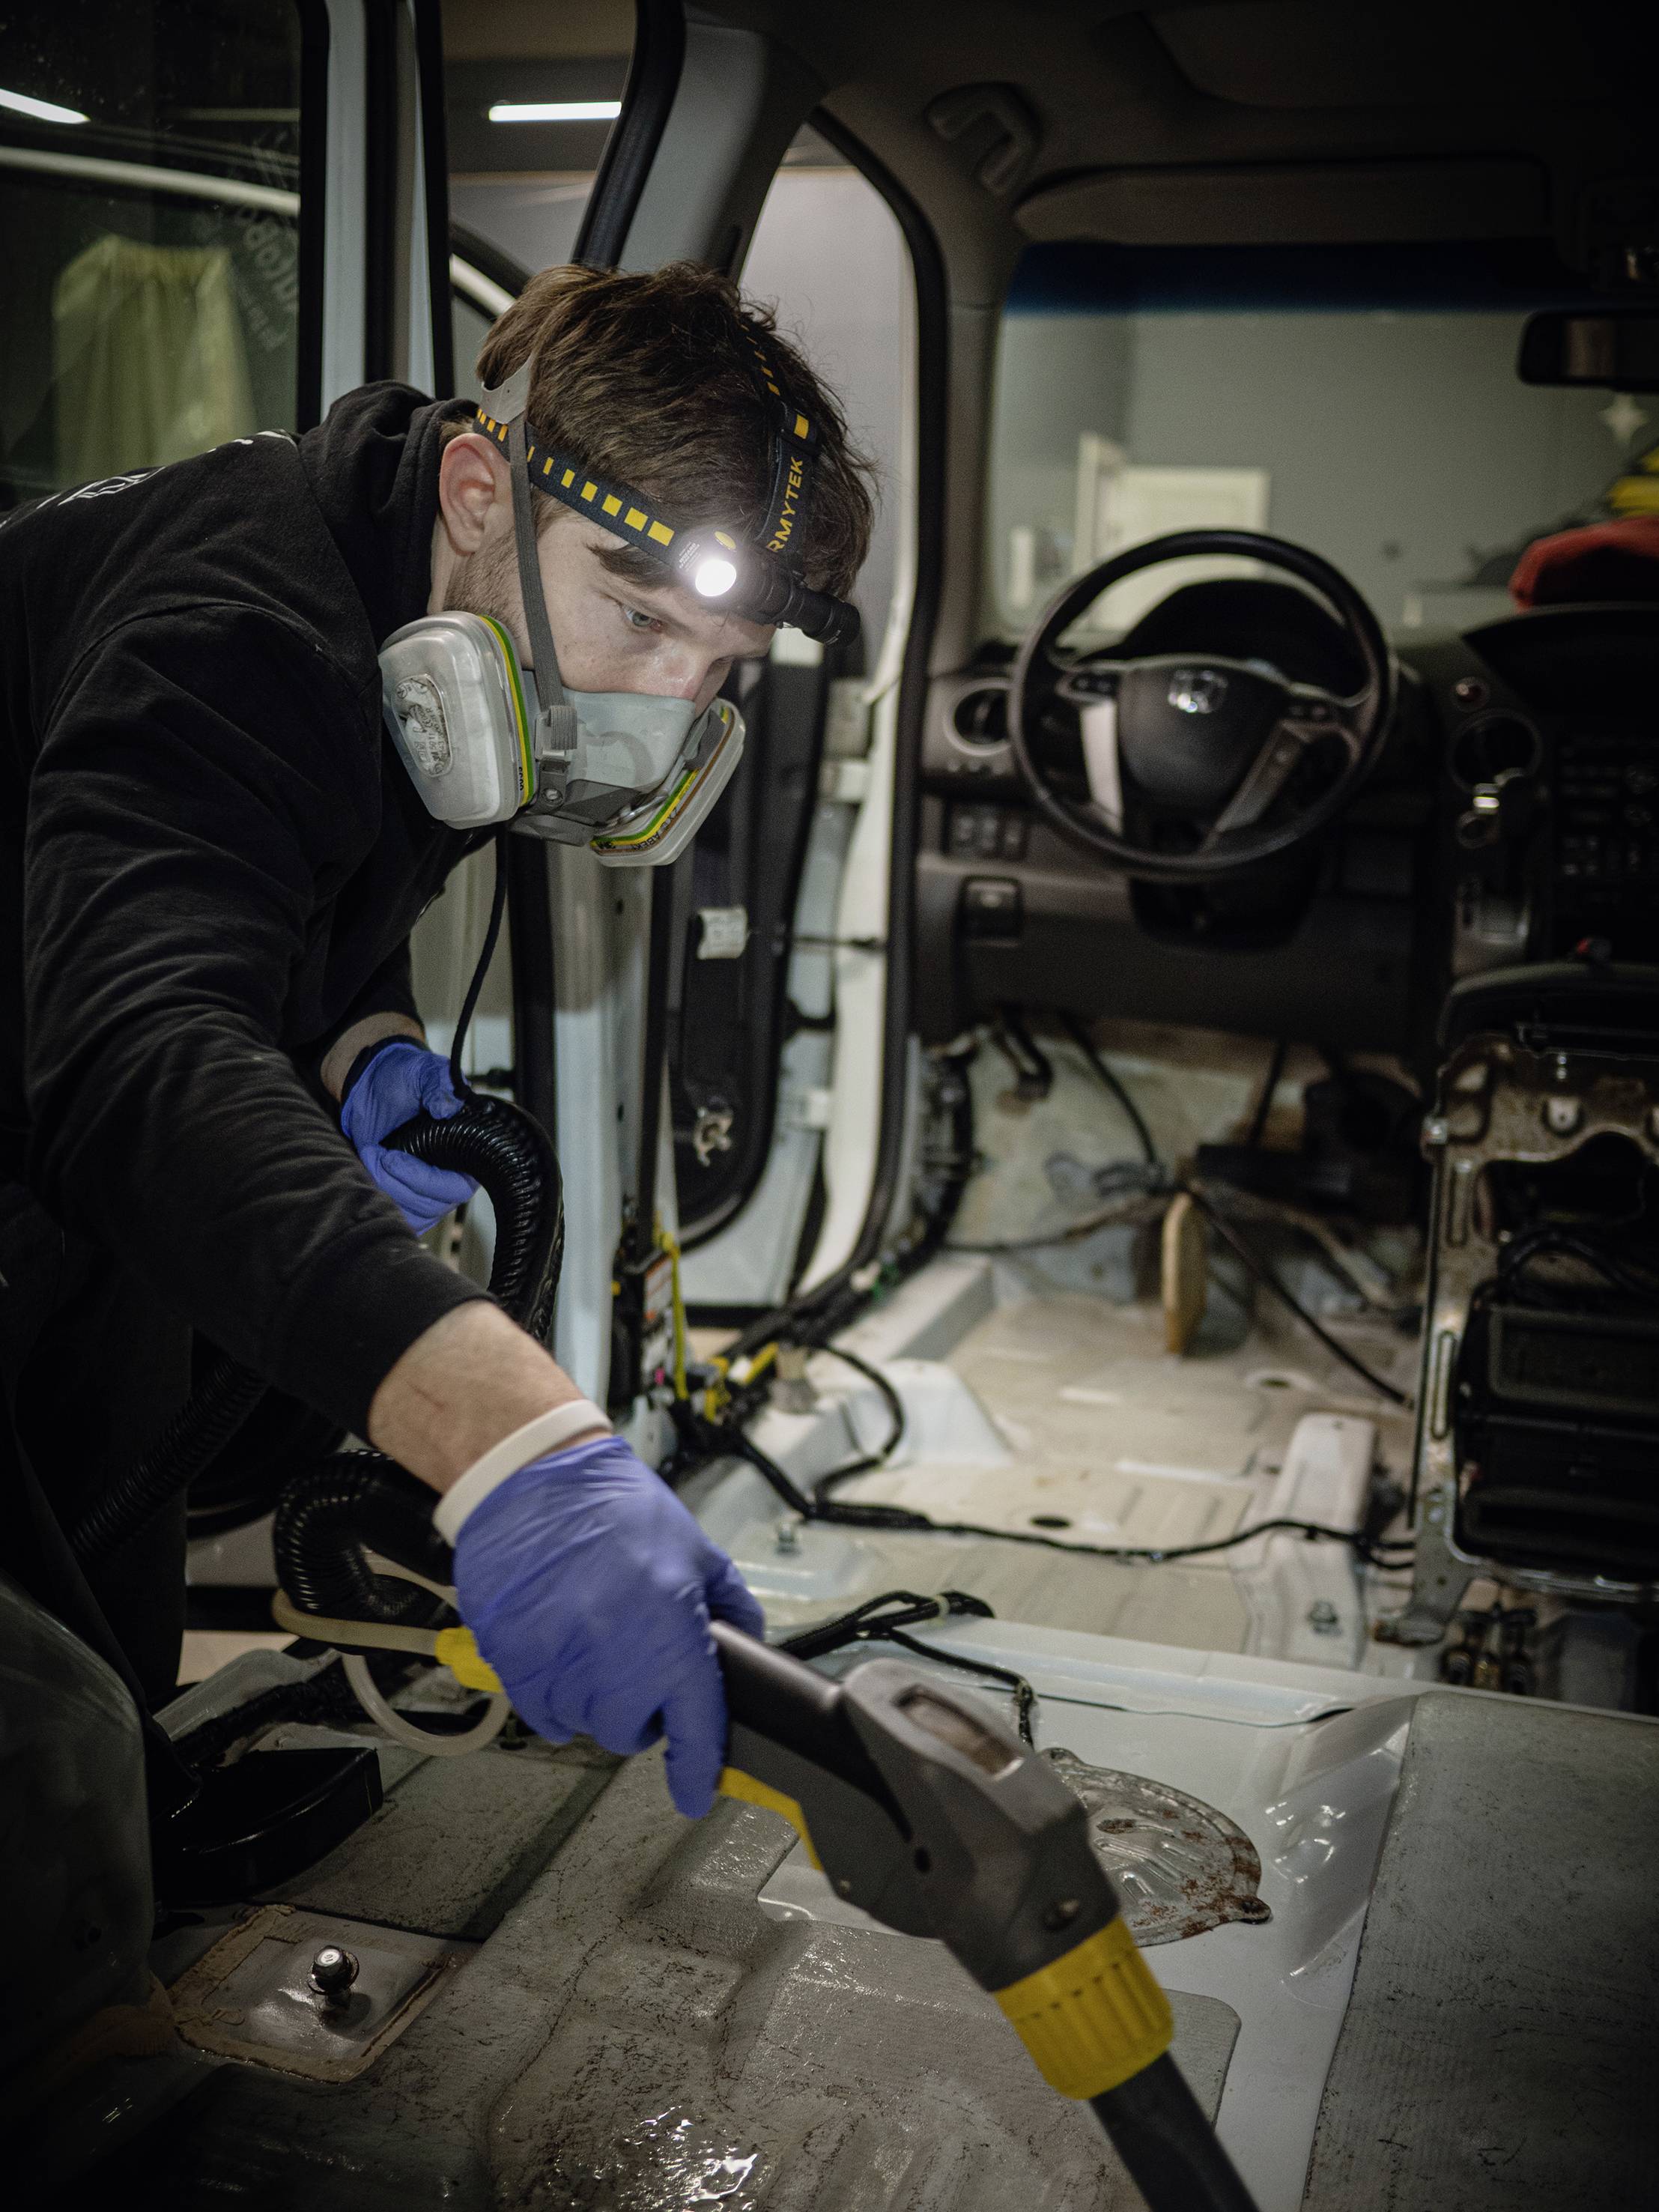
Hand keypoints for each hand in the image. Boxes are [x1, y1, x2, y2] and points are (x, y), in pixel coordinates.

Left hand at [340, 1039, 477, 1233]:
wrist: (373, 1086)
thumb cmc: (406, 1078)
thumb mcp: (425, 1072)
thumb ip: (439, 1085)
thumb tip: (447, 1108)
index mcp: (469, 1155)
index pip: (456, 1187)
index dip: (425, 1180)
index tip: (394, 1158)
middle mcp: (452, 1178)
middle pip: (431, 1206)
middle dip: (397, 1183)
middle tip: (377, 1154)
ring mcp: (428, 1192)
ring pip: (411, 1215)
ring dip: (384, 1188)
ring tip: (370, 1154)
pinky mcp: (404, 1197)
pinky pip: (396, 1216)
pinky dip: (377, 1199)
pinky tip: (368, 1168)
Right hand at [450, 1433, 765, 1815]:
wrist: (535, 1478)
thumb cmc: (614, 1506)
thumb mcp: (695, 1548)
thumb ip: (728, 1603)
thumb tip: (746, 1642)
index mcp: (669, 1634)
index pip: (693, 1728)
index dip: (696, 1771)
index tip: (696, 1792)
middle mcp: (613, 1658)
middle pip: (630, 1733)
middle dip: (640, 1709)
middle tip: (637, 1666)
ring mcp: (557, 1663)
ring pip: (581, 1722)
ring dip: (592, 1697)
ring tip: (593, 1639)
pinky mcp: (512, 1660)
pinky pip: (538, 1710)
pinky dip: (552, 1692)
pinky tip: (560, 1646)